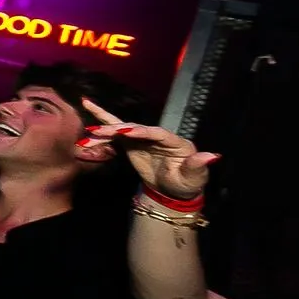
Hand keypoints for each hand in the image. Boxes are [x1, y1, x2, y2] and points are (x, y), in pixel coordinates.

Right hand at [81, 99, 218, 199]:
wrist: (172, 191)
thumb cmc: (186, 184)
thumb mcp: (194, 178)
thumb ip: (198, 166)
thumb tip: (211, 156)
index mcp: (176, 142)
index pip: (157, 133)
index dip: (142, 131)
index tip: (126, 131)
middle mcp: (159, 136)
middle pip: (136, 128)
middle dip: (117, 129)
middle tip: (99, 132)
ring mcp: (144, 138)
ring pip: (123, 129)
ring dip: (105, 129)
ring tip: (89, 131)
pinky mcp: (132, 143)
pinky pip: (116, 133)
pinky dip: (102, 123)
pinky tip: (88, 106)